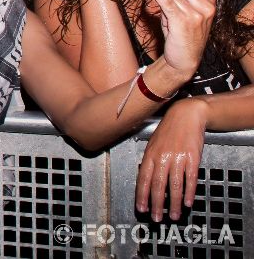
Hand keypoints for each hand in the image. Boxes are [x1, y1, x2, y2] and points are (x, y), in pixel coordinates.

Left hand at [136, 98, 207, 221]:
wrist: (186, 115)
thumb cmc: (168, 130)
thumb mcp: (153, 144)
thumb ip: (150, 161)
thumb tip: (145, 179)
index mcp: (150, 154)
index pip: (143, 178)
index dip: (142, 195)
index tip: (141, 208)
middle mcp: (162, 157)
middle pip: (158, 185)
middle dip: (156, 204)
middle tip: (157, 218)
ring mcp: (178, 157)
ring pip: (174, 184)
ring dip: (173, 202)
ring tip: (174, 215)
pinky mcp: (193, 157)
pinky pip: (190, 178)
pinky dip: (189, 192)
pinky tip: (187, 202)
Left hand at [151, 0, 220, 77]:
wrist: (184, 60)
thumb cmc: (182, 34)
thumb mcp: (185, 13)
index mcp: (208, 1)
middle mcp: (206, 5)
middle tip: (175, 15)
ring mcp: (197, 13)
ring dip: (165, 5)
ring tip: (172, 21)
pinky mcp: (183, 20)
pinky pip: (166, 0)